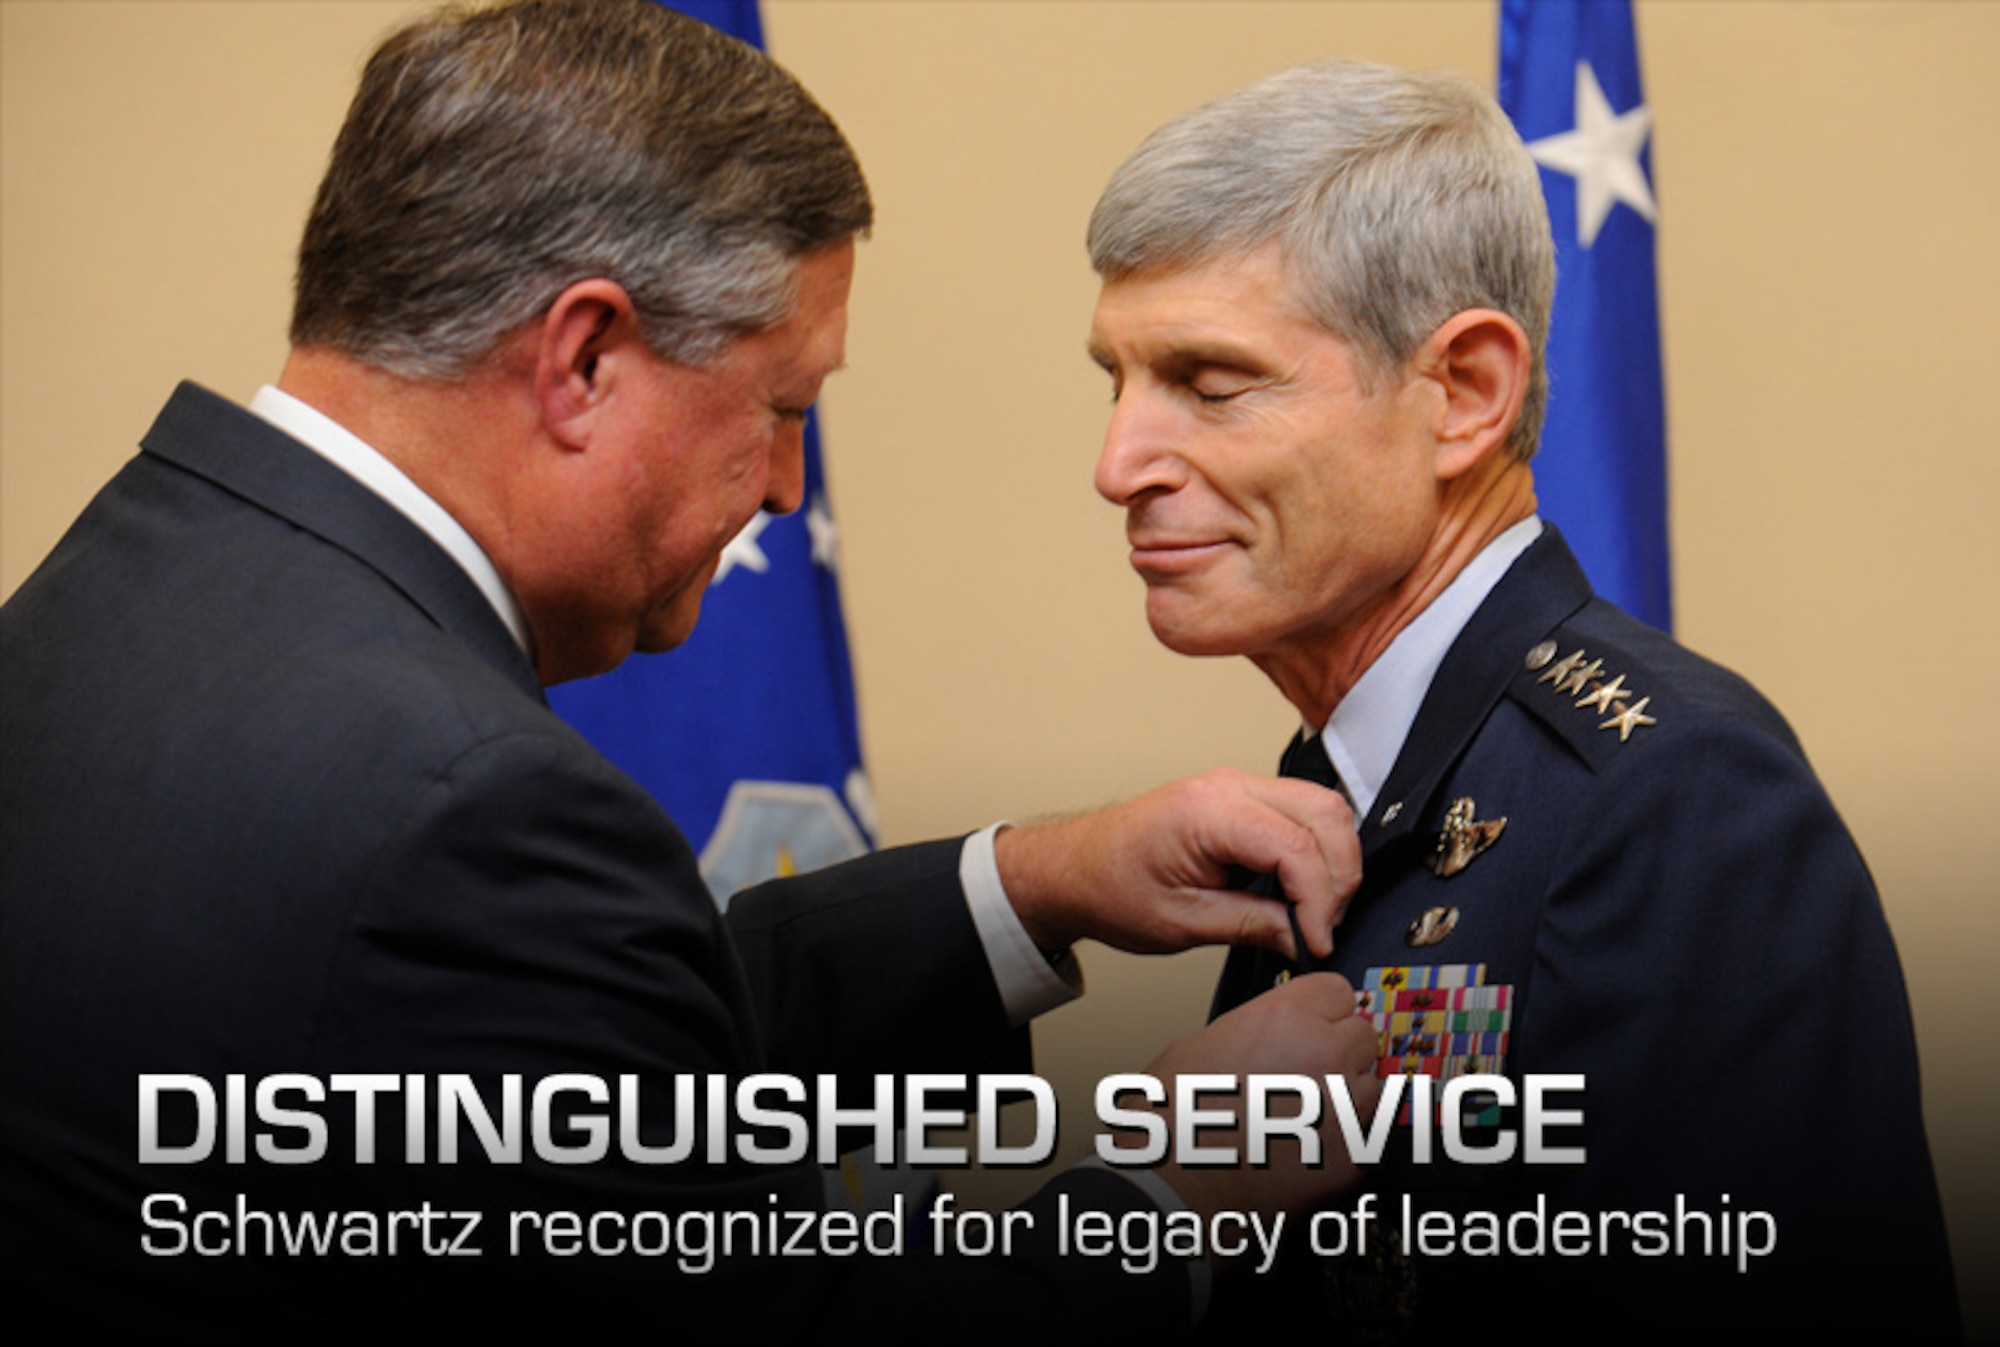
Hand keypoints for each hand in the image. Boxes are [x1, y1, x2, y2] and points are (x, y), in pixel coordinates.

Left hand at [993, 768, 1356, 960]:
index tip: (1316, 940)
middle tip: (1322, 926)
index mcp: (1208, 812)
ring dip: (1333, 859)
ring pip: (1322, 805)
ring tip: (1315, 911)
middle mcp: (1228, 785)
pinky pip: (1301, 810)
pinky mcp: (1241, 797)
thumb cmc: (1110, 888)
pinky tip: (1303, 888)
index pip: (1295, 847)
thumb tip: (1305, 937)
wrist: (1075, 868)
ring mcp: (1236, 785)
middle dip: (1339, 874)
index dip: (1319, 900)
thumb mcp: (1183, 923)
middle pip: (1325, 812)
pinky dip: (1316, 848)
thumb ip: (1253, 926)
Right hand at [1146, 972, 1381, 1222]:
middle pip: (1363, 1036)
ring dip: (1348, 1097)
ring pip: (1372, 1087)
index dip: (1323, 1011)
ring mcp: (1343, 1107)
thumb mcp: (1203, 1043)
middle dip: (1340, 1052)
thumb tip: (1276, 1034)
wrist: (1173, 1185)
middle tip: (1309, 1074)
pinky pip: (1367, 1136)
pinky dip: (1345, 1143)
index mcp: (1284, 1018)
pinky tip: (1307, 1149)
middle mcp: (1322, 1054)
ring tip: (1306, 1117)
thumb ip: (1256, 1029)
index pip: (1338, 992)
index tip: (1318, 1024)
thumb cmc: (1174, 1120)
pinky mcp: (1355, 1157)